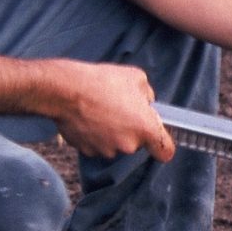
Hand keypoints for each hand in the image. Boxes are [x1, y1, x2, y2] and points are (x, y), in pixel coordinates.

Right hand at [52, 61, 175, 160]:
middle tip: (119, 109)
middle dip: (131, 129)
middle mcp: (129, 145)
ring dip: (112, 132)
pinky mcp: (88, 151)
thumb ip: (148, 95)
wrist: (66, 90)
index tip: (157, 138)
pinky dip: (94, 135)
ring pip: (115, 144)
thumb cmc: (103, 82)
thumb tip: (146, 102)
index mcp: (146, 129)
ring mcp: (107, 150)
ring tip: (101, 110)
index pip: (165, 152)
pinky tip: (88, 117)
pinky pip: (97, 144)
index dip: (163, 145)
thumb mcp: (137, 78)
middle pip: (136, 143)